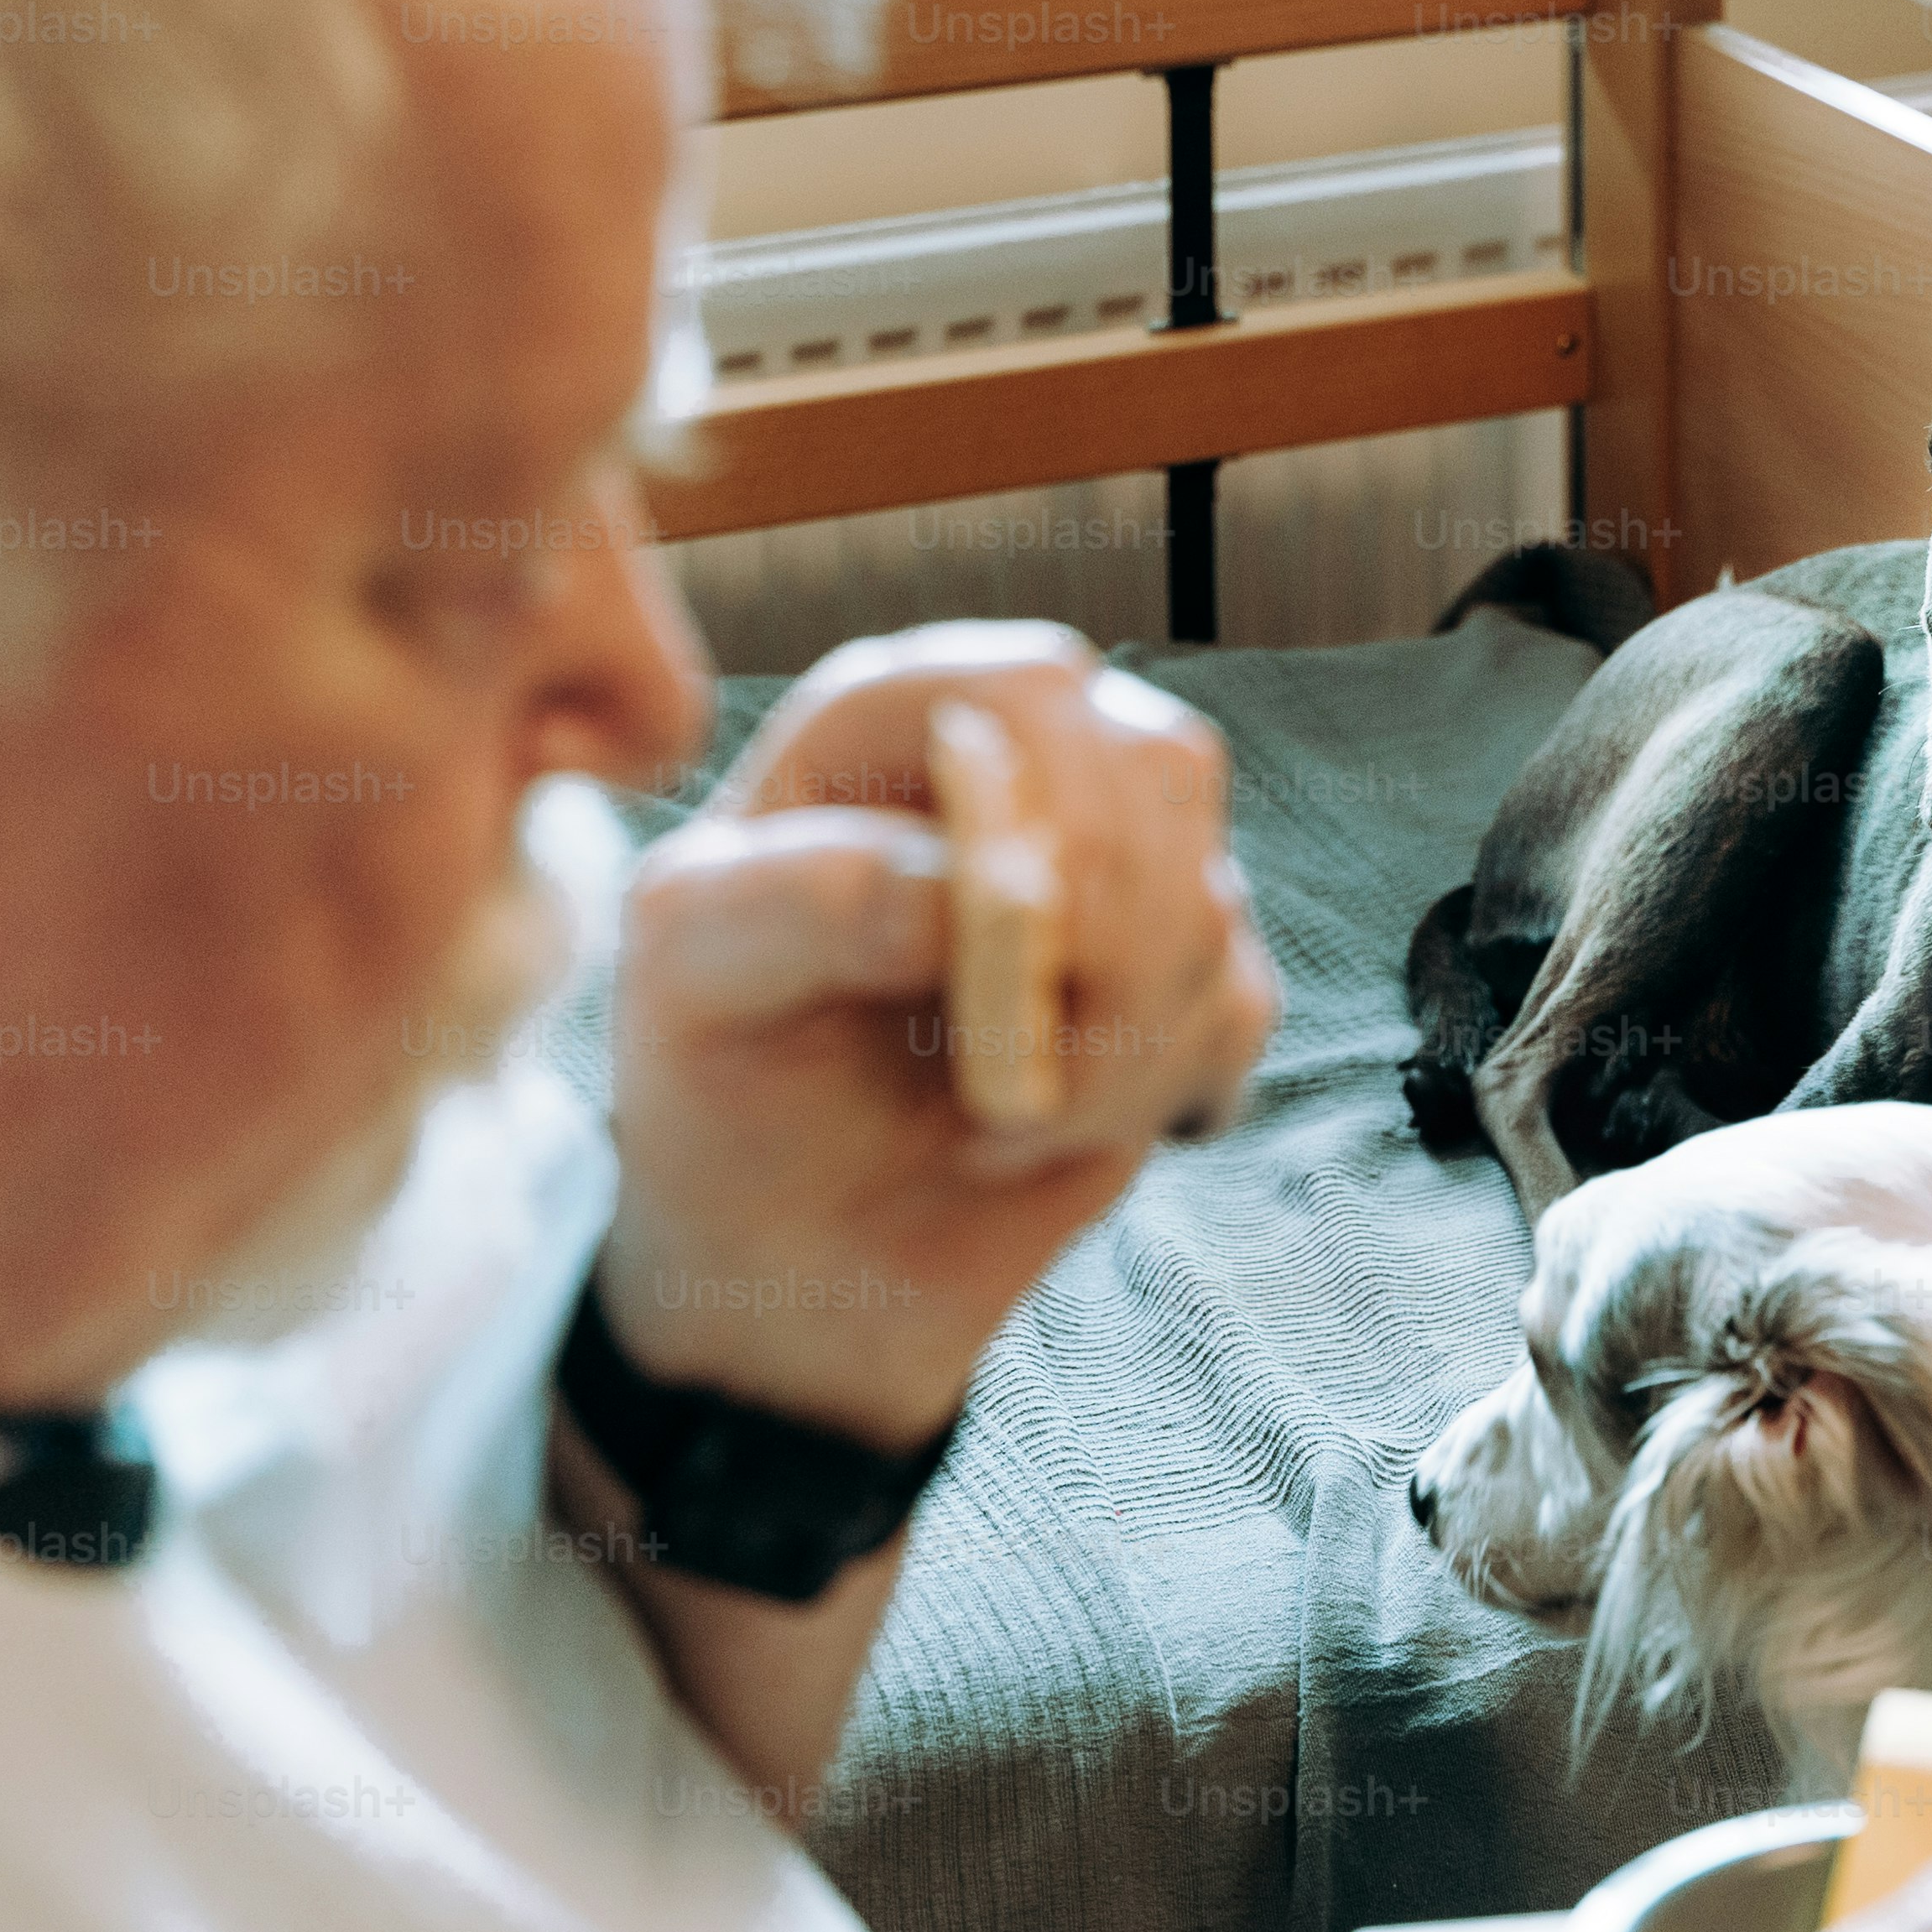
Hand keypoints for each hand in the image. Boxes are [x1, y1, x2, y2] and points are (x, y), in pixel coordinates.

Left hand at [595, 623, 1276, 1443]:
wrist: (788, 1245)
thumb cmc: (721, 1069)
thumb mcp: (696, 969)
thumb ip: (807, 896)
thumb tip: (959, 890)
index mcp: (894, 721)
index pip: (1032, 686)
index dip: (1046, 806)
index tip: (1005, 941)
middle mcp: (1024, 768)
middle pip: (1161, 772)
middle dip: (1103, 942)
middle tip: (996, 1067)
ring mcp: (1118, 871)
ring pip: (1205, 905)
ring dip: (1109, 1048)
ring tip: (989, 1118)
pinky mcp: (1181, 979)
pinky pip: (1235, 1009)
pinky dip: (1150, 1093)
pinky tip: (1043, 1131)